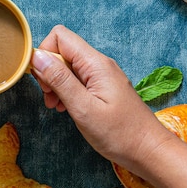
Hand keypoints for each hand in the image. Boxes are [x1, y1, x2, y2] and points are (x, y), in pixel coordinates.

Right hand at [31, 25, 174, 175]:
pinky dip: (66, 92)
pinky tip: (66, 108)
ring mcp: (101, 76)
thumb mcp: (83, 108)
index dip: (44, 54)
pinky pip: (77, 80)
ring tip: (56, 105)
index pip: (60, 37)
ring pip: (67, 66)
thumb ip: (60, 80)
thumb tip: (38, 56)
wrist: (148, 151)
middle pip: (62, 51)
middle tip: (50, 96)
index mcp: (96, 64)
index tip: (41, 80)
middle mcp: (99, 64)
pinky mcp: (102, 88)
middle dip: (48, 71)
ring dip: (55, 84)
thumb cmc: (120, 133)